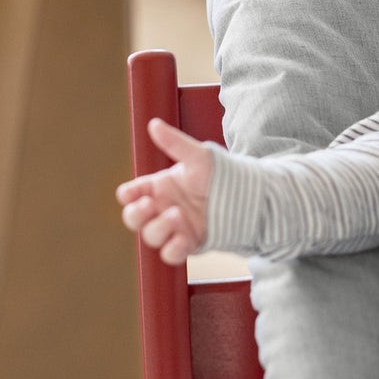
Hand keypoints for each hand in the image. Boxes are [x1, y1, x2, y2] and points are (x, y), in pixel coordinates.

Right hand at [116, 118, 212, 263]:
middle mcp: (162, 208)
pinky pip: (171, 254)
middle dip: (136, 214)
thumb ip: (176, 144)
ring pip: (151, 237)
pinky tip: (183, 239)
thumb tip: (154, 124)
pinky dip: (173, 249)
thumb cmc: (221, 174)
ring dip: (158, 228)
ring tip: (178, 215)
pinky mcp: (189, 244)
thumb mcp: (199, 157)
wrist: (251, 198)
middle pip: (134, 218)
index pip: (130, 194)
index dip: (127, 194)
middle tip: (149, 205)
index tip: (133, 192)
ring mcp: (175, 228)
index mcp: (159, 187)